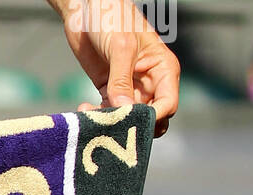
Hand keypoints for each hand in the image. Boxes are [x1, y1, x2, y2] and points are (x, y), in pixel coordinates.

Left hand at [53, 0, 179, 135]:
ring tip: (91, 112)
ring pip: (128, 120)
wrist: (86, 8)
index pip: (168, 104)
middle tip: (111, 122)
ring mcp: (130, 89)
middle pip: (151, 119)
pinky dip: (98, 117)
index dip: (155, 117)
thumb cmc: (112, 17)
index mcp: (163, 69)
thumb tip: (124, 110)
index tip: (133, 120)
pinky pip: (109, 114)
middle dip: (133, 125)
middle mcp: (150, 83)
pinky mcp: (109, 91)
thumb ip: (121, 79)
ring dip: (111, 123)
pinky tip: (84, 107)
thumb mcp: (120, 46)